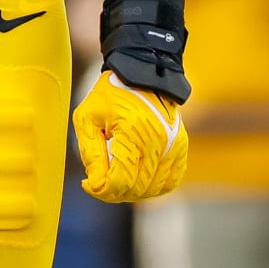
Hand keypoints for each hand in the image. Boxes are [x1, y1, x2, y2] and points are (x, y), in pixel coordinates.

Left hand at [73, 71, 188, 202]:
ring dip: (132, 192)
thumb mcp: (87, 117)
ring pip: (154, 189)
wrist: (142, 75)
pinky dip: (153, 187)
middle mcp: (158, 142)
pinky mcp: (181, 148)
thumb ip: (90, 153)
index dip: (101, 190)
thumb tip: (96, 185)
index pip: (121, 181)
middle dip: (114, 192)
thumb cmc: (110, 95)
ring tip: (117, 177)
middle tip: (100, 181)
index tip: (89, 183)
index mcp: (133, 132)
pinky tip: (138, 178)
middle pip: (137, 189)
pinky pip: (170, 181)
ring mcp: (173, 146)